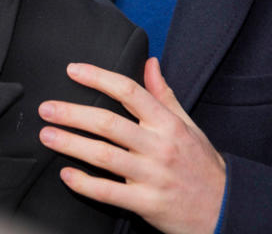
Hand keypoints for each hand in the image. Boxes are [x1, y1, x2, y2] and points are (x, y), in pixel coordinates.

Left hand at [39, 58, 225, 233]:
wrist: (225, 209)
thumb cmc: (202, 165)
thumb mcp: (188, 125)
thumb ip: (164, 94)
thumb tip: (150, 62)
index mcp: (167, 123)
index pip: (129, 91)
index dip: (98, 78)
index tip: (72, 70)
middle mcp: (159, 147)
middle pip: (109, 124)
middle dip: (73, 113)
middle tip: (47, 108)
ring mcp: (153, 176)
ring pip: (105, 156)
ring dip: (71, 144)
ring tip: (47, 135)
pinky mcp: (148, 204)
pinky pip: (110, 193)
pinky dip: (85, 184)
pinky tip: (66, 174)